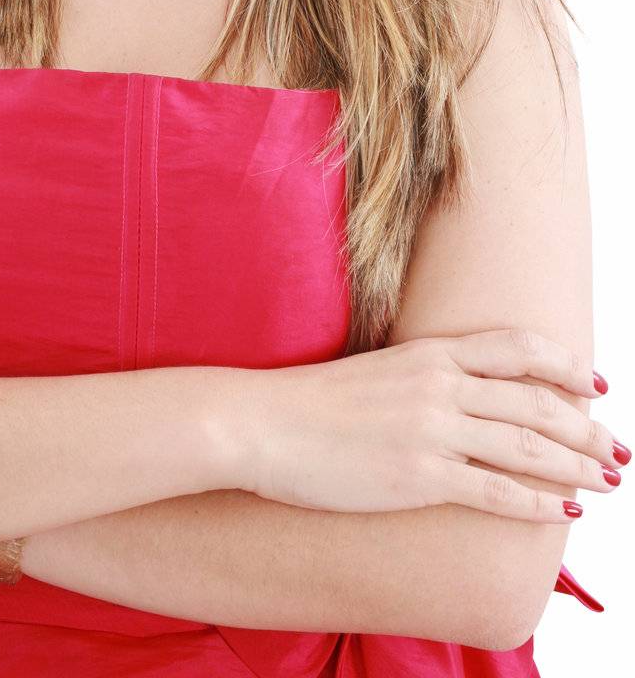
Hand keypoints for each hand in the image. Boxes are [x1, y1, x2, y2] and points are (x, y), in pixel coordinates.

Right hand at [232, 329, 627, 521]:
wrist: (262, 424)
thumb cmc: (311, 403)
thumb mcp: (379, 371)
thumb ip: (425, 378)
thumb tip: (463, 397)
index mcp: (429, 353)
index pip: (516, 349)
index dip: (564, 364)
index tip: (596, 382)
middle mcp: (439, 386)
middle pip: (536, 402)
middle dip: (586, 428)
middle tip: (618, 448)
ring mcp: (431, 431)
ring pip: (527, 447)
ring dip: (577, 466)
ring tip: (608, 481)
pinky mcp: (419, 477)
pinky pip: (496, 491)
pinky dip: (539, 503)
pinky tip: (565, 513)